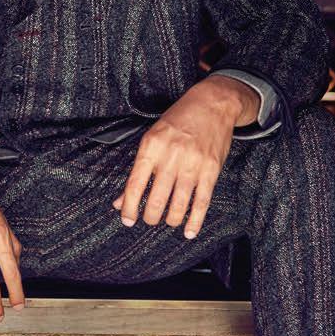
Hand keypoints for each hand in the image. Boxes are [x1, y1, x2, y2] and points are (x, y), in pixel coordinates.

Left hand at [111, 75, 257, 238]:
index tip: (127, 220)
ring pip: (178, 205)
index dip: (129, 207)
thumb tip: (120, 200)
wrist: (213, 104)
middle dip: (150, 217)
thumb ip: (138, 170)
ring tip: (167, 221)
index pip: (135, 185)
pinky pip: (202, 203)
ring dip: (170, 220)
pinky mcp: (211, 170)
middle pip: (156, 200)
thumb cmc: (178, 120)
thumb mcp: (152, 138)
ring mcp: (193, 165)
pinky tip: (189, 231)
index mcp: (151, 147)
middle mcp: (171, 157)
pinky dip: (194, 221)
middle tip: (149, 219)